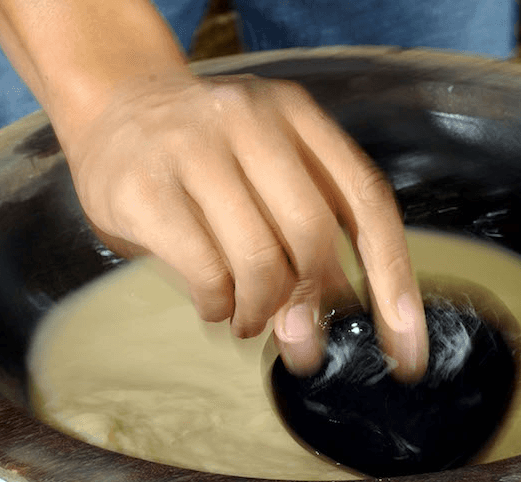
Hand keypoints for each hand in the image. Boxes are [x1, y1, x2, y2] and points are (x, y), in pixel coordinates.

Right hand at [60, 69, 428, 379]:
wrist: (115, 101)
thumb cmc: (203, 149)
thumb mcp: (266, 164)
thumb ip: (303, 228)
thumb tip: (329, 316)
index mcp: (297, 115)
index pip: (366, 200)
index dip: (393, 278)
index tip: (404, 342)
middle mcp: (251, 120)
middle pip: (313, 233)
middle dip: (311, 299)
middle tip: (300, 335)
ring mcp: (194, 148)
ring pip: (259, 258)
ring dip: (261, 309)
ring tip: (250, 319)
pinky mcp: (145, 187)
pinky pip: (205, 271)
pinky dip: (219, 305)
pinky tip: (215, 304)